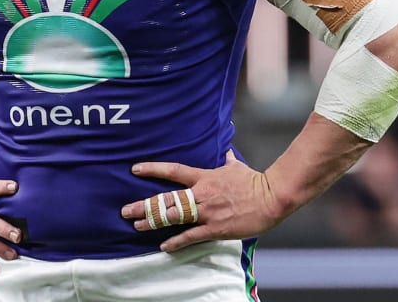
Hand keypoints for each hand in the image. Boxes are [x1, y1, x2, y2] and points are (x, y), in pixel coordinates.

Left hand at [120, 150, 285, 251]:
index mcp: (204, 177)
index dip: (153, 169)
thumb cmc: (253, 181)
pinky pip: (192, 236)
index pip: (174, 170)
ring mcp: (207, 212)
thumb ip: (226, 160)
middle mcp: (201, 194)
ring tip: (137, 226)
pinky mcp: (215, 228)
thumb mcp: (236, 167)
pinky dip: (177, 242)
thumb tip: (226, 151)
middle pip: (167, 199)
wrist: (271, 197)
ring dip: (154, 222)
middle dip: (145, 205)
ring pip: (175, 217)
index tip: (135, 169)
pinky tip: (164, 246)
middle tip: (126, 210)